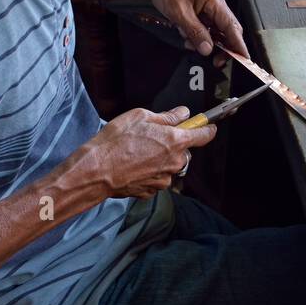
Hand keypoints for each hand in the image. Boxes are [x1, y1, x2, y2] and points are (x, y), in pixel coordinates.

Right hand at [83, 106, 215, 199]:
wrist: (96, 170)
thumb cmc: (116, 142)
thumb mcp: (141, 116)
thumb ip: (167, 116)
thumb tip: (182, 113)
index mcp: (176, 141)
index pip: (204, 135)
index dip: (207, 129)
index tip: (208, 126)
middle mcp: (175, 162)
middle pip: (184, 151)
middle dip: (174, 144)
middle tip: (152, 137)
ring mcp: (165, 178)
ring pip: (170, 165)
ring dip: (160, 159)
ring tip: (138, 152)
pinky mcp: (153, 190)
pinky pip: (157, 177)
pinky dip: (150, 171)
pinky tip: (133, 165)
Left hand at [142, 0, 247, 62]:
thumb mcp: (180, 14)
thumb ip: (195, 32)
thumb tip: (208, 48)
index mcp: (214, 0)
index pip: (231, 26)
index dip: (238, 44)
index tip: (243, 58)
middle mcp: (215, 4)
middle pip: (228, 30)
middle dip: (223, 47)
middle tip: (217, 60)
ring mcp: (209, 8)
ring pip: (216, 31)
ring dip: (207, 42)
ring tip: (192, 44)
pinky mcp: (201, 13)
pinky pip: (206, 29)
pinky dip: (199, 36)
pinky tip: (187, 36)